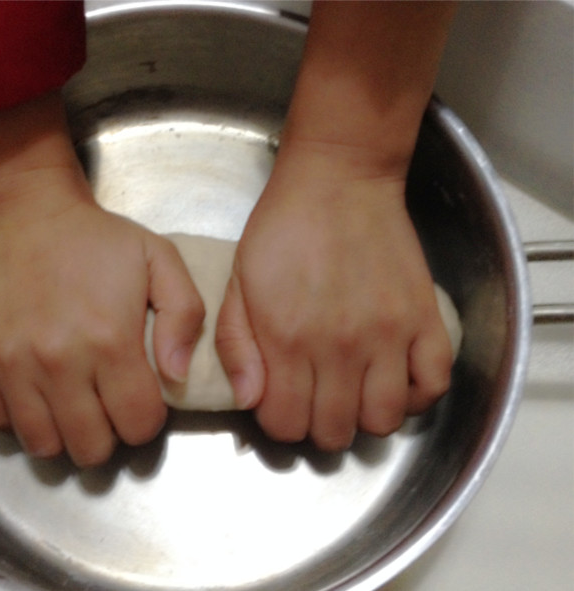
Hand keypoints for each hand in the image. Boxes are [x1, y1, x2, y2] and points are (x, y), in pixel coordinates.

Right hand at [0, 93, 203, 465]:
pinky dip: (20, 417)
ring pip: (42, 445)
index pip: (137, 425)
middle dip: (108, 435)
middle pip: (90, 448)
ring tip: (72, 404)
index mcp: (109, 340)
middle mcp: (57, 361)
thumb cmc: (98, 240)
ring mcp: (9, 365)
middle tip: (107, 405)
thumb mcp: (161, 261)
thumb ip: (185, 318)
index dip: (147, 421)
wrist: (26, 212)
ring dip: (64, 434)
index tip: (141, 401)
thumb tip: (176, 377)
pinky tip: (36, 390)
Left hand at [216, 143, 452, 450]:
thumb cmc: (282, 230)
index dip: (280, 422)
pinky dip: (416, 395)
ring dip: (365, 417)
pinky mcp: (423, 318)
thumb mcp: (237, 283)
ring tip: (354, 392)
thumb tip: (250, 400)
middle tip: (316, 399)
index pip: (287, 424)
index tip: (282, 402)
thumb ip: (236, 346)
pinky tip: (395, 379)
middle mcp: (340, 347)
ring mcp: (388, 335)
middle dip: (318, 426)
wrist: (337, 182)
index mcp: (287, 338)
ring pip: (384, 421)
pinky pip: (434, 384)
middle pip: (335, 432)